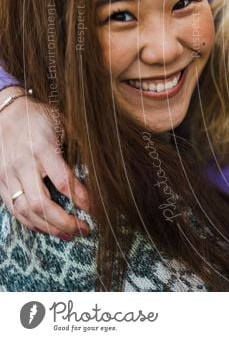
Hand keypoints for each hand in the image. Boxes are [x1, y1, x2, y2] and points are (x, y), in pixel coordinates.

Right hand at [0, 87, 90, 237]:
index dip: (82, 199)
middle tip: (83, 229)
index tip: (96, 209)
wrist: (3, 111)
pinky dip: (30, 222)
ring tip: (68, 235)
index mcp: (42, 148)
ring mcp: (7, 175)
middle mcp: (23, 164)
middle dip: (64, 221)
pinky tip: (46, 228)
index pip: (64, 181)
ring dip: (48, 227)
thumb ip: (78, 144)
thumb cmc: (38, 116)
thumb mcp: (62, 122)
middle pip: (42, 203)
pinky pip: (13, 209)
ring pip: (26, 211)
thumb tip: (101, 165)